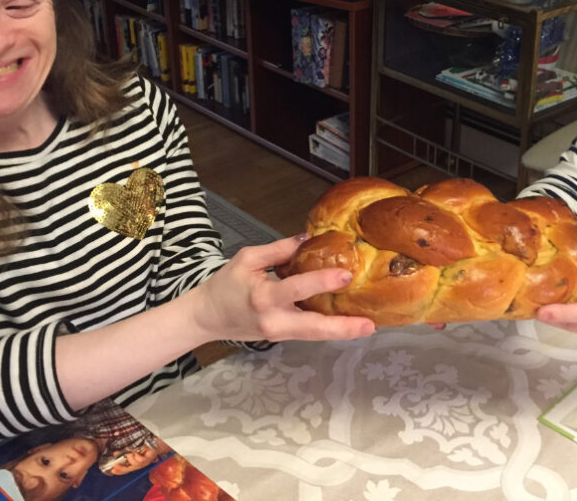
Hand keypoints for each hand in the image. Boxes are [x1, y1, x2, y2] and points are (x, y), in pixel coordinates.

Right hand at [190, 234, 374, 342]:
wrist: (207, 317)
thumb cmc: (225, 285)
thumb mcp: (248, 259)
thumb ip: (279, 249)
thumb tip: (308, 238)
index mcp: (263, 297)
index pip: (297, 289)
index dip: (322, 282)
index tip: (346, 276)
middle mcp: (274, 320)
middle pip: (313, 328)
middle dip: (343, 328)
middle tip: (369, 325)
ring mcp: (278, 333)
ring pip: (314, 335)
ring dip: (342, 332)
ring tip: (367, 326)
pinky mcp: (282, 337)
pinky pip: (309, 333)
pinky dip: (328, 329)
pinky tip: (348, 323)